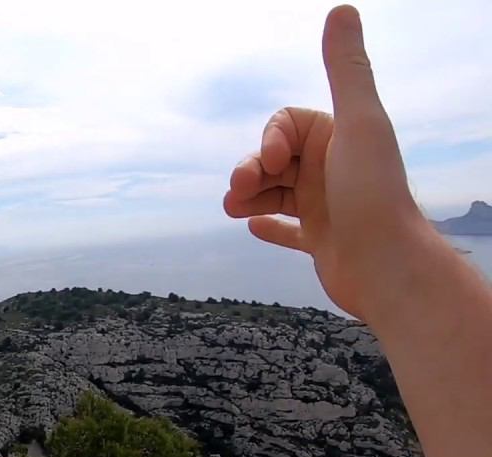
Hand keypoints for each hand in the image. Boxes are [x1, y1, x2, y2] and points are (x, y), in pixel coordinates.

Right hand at [223, 5, 444, 324]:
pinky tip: (252, 226)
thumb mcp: (358, 123)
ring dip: (248, 196)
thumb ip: (346, 69)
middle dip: (249, 170)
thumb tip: (341, 10)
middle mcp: (333, 169)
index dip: (270, 140)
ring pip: (273, 193)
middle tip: (236, 191)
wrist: (387, 267)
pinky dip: (268, 226)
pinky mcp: (321, 242)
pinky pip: (287, 230)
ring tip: (233, 209)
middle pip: (273, 159)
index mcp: (340, 139)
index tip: (273, 162)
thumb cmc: (372, 195)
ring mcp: (326, 206)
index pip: (286, 126)